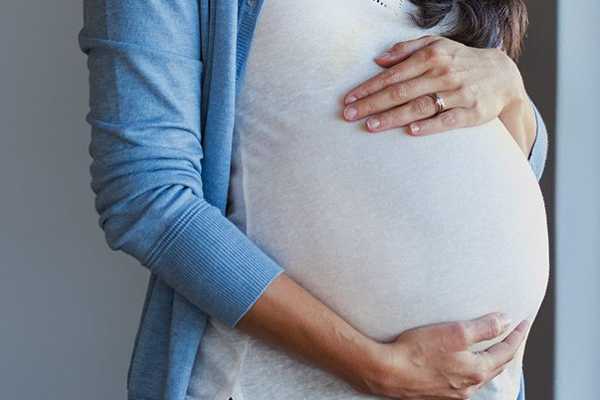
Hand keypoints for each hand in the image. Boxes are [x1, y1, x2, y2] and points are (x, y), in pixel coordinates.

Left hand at [341, 36, 534, 154]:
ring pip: (420, 106)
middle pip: (401, 91)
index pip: (393, 75)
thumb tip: (379, 59)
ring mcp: (458, 93)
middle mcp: (442, 74)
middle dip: (373, 104)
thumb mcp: (437, 46)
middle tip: (350, 115)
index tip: (349, 99)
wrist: (503, 76)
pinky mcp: (472, 112)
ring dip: (393, 117)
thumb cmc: (461, 62)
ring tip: (371, 126)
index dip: (369, 88)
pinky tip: (411, 130)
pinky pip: (448, 119)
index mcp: (431, 57)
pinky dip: (430, 125)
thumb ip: (407, 49)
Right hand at [355, 313, 529, 399]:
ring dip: (489, 361)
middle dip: (507, 350)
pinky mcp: (437, 392)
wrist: (387, 372)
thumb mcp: (455, 332)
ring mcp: (452, 392)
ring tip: (492, 349)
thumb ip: (483, 328)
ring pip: (480, 376)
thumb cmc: (418, 350)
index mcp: (477, 370)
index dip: (517, 336)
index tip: (524, 322)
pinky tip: (464, 365)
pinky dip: (471, 370)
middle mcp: (468, 386)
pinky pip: (463, 381)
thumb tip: (506, 321)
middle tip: (513, 335)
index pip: (506, 351)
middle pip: (496, 366)